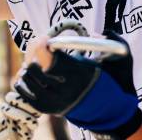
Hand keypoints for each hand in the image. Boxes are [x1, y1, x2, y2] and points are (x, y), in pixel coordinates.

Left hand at [14, 31, 141, 138]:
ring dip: (29, 66)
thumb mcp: (117, 57)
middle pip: (37, 68)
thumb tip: (94, 33)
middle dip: (34, 53)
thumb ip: (107, 42)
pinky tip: (30, 74)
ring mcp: (55, 101)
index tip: (45, 38)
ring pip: (29, 80)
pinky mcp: (48, 108)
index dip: (44, 45)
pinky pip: (26, 93)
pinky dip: (23, 81)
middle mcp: (66, 90)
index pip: (52, 60)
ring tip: (36, 61)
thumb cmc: (110, 78)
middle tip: (40, 46)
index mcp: (81, 75)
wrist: (108, 107)